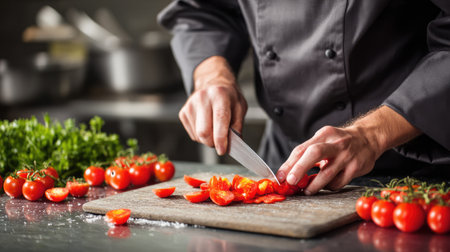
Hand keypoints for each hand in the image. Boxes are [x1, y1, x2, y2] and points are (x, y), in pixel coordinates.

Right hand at [178, 56, 246, 154]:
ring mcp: (190, 105)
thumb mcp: (240, 107)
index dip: (221, 139)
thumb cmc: (228, 97)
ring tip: (215, 129)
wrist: (213, 84)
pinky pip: (193, 134)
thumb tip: (233, 144)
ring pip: (198, 136)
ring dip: (208, 139)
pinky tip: (206, 125)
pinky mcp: (183, 113)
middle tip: (221, 142)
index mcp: (219, 94)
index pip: (219, 120)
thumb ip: (237, 125)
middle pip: (204, 132)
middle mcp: (202, 98)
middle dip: (213, 143)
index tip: (222, 150)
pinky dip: (201, 136)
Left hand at [276, 106, 420, 194]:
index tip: (281, 176)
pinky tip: (326, 185)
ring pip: (327, 174)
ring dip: (314, 185)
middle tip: (291, 182)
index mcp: (324, 134)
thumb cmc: (339, 141)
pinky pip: (339, 182)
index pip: (302, 148)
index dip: (289, 164)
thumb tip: (286, 172)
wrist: (368, 138)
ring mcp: (347, 155)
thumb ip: (306, 153)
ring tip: (307, 190)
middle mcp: (335, 143)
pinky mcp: (356, 168)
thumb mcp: (323, 140)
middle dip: (300, 168)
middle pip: (315, 153)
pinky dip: (329, 187)